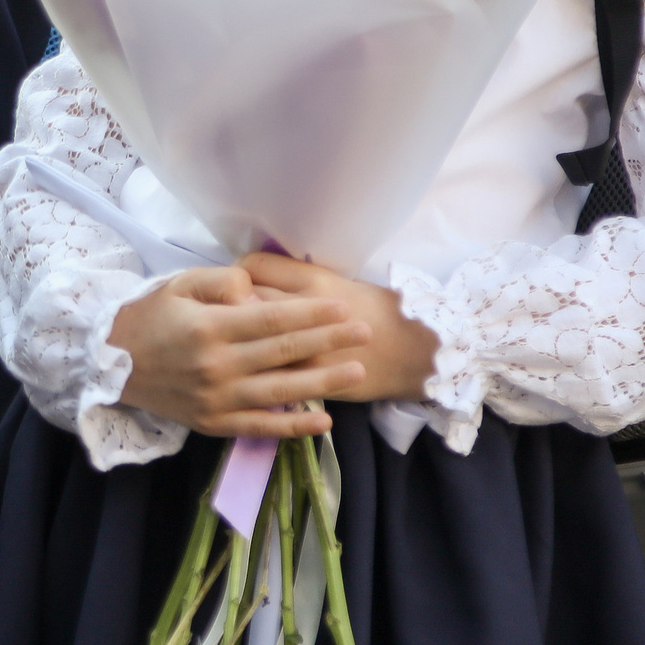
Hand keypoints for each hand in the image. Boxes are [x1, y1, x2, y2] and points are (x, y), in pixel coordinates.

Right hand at [110, 267, 367, 437]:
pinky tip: (323, 422)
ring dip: (323, 382)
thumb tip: (253, 290)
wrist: (109, 361)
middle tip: (365, 331)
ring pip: (281, 391)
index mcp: (209, 327)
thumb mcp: (178, 285)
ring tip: (357, 371)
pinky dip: (293, 427)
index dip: (311, 313)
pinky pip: (260, 426)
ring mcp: (217, 398)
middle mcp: (217, 365)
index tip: (342, 306)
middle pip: (284, 352)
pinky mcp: (213, 422)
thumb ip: (220, 281)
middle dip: (329, 340)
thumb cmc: (149, 317)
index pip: (272, 319)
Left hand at [239, 252, 437, 404]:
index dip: (239, 274)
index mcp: (314, 280)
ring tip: (238, 341)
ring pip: (250, 339)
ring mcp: (304, 347)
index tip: (238, 282)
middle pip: (245, 301)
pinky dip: (254, 370)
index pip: (253, 266)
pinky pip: (267, 373)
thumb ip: (295, 279)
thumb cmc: (377, 310)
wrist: (414, 351)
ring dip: (238, 340)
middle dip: (230, 307)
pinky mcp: (308, 378)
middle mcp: (304, 310)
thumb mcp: (337, 281)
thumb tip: (253, 279)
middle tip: (229, 313)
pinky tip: (253, 369)